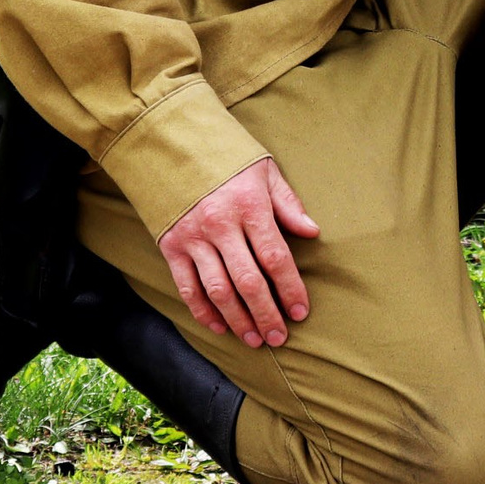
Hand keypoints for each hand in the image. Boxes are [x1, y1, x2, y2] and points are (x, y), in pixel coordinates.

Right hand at [158, 158, 318, 347]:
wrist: (173, 144)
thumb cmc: (226, 159)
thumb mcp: (263, 171)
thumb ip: (288, 203)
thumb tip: (312, 231)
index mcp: (249, 205)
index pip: (275, 256)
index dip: (290, 288)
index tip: (300, 312)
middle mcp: (220, 224)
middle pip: (248, 281)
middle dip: (266, 314)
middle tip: (279, 338)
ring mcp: (193, 238)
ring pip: (219, 290)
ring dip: (238, 319)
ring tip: (254, 339)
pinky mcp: (171, 246)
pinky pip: (188, 287)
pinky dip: (203, 311)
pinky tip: (219, 326)